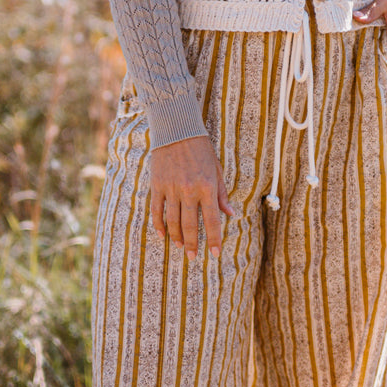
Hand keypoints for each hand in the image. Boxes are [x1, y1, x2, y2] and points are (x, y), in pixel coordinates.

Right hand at [150, 134, 233, 260]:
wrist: (177, 130)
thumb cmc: (201, 150)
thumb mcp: (216, 170)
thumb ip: (222, 194)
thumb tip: (230, 214)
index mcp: (207, 187)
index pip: (211, 220)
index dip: (213, 239)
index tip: (214, 253)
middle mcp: (189, 191)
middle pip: (190, 225)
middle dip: (192, 244)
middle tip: (193, 257)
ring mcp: (171, 189)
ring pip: (173, 221)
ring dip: (177, 237)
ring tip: (180, 247)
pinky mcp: (157, 186)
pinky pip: (157, 211)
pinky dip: (159, 225)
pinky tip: (163, 234)